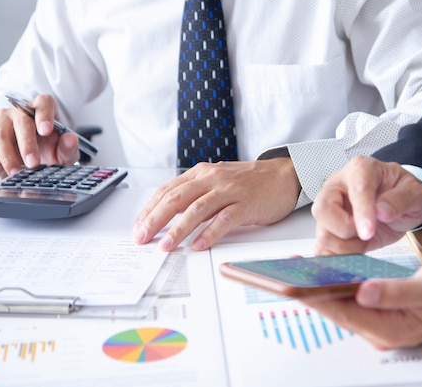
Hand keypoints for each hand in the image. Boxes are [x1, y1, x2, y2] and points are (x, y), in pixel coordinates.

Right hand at [0, 94, 78, 175]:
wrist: (31, 159)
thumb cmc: (49, 150)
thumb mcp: (64, 153)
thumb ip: (69, 147)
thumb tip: (70, 139)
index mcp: (43, 108)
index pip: (44, 103)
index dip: (45, 115)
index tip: (47, 131)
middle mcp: (20, 110)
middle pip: (21, 121)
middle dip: (27, 145)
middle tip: (33, 163)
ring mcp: (1, 118)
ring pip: (0, 132)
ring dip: (8, 155)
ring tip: (17, 172)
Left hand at [133, 157, 301, 250]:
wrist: (283, 176)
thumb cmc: (249, 183)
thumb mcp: (217, 183)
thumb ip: (196, 196)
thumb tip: (169, 218)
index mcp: (201, 174)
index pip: (168, 191)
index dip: (149, 210)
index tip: (138, 227)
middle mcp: (212, 179)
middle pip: (177, 199)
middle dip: (156, 220)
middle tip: (142, 238)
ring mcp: (230, 190)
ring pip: (197, 209)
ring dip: (179, 230)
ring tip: (166, 246)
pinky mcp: (246, 204)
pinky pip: (225, 219)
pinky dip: (210, 233)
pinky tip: (199, 245)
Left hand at [301, 258, 421, 349]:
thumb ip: (396, 292)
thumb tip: (363, 293)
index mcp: (390, 329)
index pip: (341, 312)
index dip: (314, 296)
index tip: (292, 281)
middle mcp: (381, 331)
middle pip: (336, 310)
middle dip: (310, 291)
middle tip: (287, 270)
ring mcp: (382, 323)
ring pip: (342, 305)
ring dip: (321, 288)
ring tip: (298, 268)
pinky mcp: (384, 312)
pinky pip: (353, 300)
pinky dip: (338, 286)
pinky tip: (326, 272)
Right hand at [311, 156, 421, 254]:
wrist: (397, 204)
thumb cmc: (402, 192)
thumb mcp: (414, 192)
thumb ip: (401, 199)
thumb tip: (382, 212)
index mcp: (361, 170)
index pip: (356, 189)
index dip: (361, 212)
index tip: (368, 231)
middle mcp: (338, 187)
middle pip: (323, 209)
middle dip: (344, 229)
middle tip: (366, 233)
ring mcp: (330, 209)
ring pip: (322, 233)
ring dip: (345, 246)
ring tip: (364, 242)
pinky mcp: (329, 229)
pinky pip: (322, 248)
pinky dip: (336, 257)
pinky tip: (352, 253)